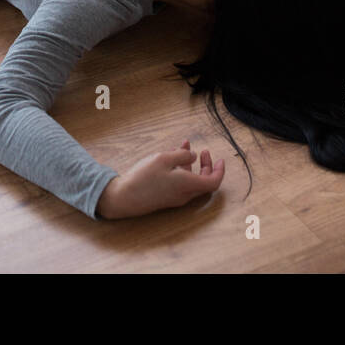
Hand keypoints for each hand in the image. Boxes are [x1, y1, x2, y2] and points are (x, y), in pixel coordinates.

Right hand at [97, 139, 225, 218]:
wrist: (124, 197)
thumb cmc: (144, 177)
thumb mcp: (164, 159)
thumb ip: (182, 156)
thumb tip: (193, 156)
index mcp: (187, 185)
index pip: (213, 182)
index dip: (219, 170)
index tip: (220, 159)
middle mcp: (184, 194)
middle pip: (204, 182)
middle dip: (206, 165)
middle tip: (203, 152)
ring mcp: (175, 197)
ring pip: (191, 181)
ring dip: (191, 165)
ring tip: (185, 147)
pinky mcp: (166, 197)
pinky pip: (180, 184)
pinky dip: (181, 170)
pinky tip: (172, 157)